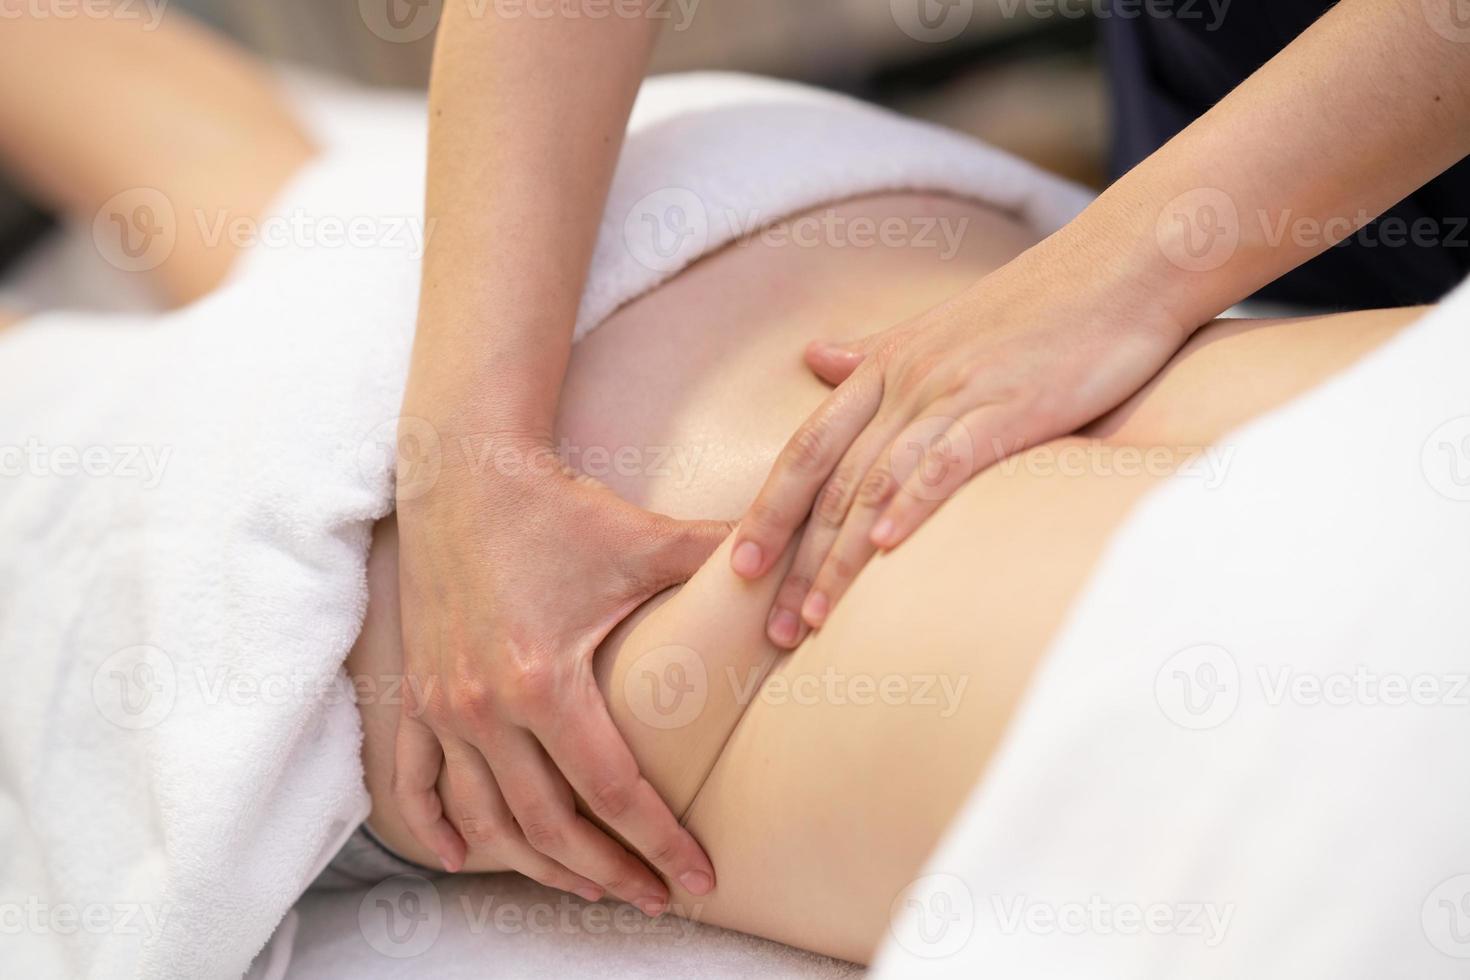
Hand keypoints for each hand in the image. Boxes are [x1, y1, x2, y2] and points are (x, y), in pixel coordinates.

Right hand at [393, 437, 726, 914]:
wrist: (462, 469)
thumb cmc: (558, 507)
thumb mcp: (645, 540)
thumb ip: (721, 559)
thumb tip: (794, 562)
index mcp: (544, 680)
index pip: (611, 791)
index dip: (659, 842)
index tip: (698, 877)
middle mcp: (484, 706)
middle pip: (549, 825)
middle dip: (608, 872)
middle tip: (655, 897)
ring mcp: (442, 706)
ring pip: (487, 818)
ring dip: (536, 864)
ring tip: (588, 887)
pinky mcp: (415, 695)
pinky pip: (416, 781)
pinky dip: (437, 827)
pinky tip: (463, 858)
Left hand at [730, 243, 1187, 647]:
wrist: (1124, 262)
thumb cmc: (1039, 305)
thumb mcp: (938, 326)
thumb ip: (872, 351)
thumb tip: (813, 356)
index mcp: (884, 366)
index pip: (806, 449)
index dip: (768, 511)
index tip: (736, 570)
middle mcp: (906, 381)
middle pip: (829, 479)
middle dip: (792, 557)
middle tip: (766, 627)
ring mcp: (955, 392)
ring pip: (875, 483)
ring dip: (839, 557)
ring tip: (815, 618)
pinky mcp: (1009, 405)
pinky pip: (947, 461)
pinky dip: (912, 505)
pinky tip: (886, 550)